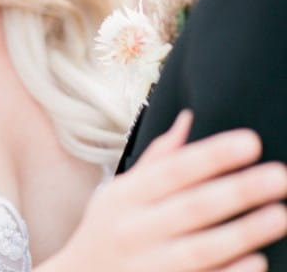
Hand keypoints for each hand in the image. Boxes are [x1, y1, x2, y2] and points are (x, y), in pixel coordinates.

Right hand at [59, 111, 286, 271]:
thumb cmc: (106, 233)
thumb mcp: (119, 192)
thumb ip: (157, 159)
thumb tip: (188, 118)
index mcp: (126, 196)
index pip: (174, 170)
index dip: (213, 155)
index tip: (252, 141)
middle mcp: (135, 230)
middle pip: (193, 207)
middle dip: (238, 190)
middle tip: (280, 175)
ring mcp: (147, 267)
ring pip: (202, 249)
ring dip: (244, 232)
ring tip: (281, 214)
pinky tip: (259, 261)